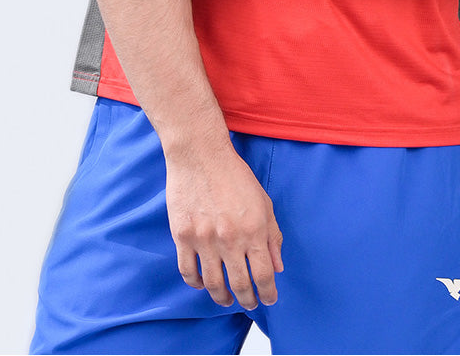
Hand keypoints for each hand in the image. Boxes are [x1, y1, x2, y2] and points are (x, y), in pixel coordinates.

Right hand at [166, 146, 283, 309]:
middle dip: (248, 300)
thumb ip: (273, 236)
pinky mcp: (182, 236)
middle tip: (250, 303)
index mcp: (254, 229)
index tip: (268, 299)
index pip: (264, 274)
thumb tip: (277, 266)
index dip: (268, 293)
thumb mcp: (263, 202)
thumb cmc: (235, 175)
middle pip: (240, 284)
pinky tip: (203, 283)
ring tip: (226, 299)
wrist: (200, 155)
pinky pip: (188, 271)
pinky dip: (196, 283)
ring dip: (222, 297)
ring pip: (213, 284)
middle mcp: (230, 239)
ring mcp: (204, 239)